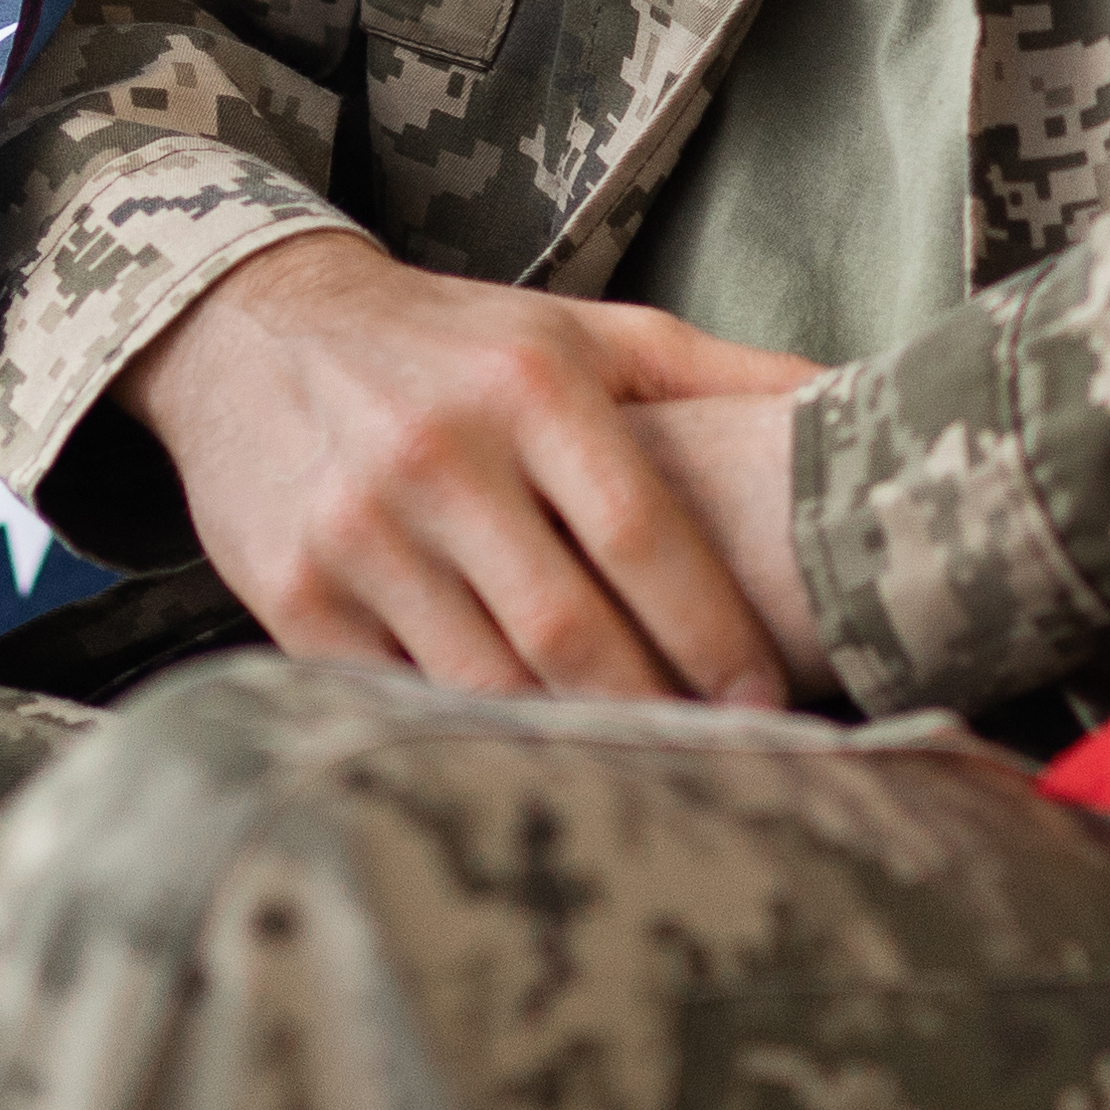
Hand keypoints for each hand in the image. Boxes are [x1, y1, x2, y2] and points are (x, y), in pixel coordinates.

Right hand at [119, 230, 819, 705]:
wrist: (253, 331)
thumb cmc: (457, 342)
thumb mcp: (585, 328)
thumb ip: (718, 373)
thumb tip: (856, 407)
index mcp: (531, 384)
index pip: (643, 534)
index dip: (713, 631)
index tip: (769, 699)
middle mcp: (440, 454)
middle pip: (570, 629)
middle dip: (655, 711)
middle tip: (723, 765)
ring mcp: (358, 531)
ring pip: (486, 682)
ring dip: (569, 742)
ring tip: (640, 781)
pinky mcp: (293, 595)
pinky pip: (397, 699)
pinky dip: (467, 740)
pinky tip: (523, 765)